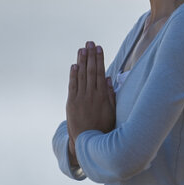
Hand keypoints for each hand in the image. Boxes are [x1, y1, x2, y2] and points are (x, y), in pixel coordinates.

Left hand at [66, 41, 115, 160]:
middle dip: (90, 56)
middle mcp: (91, 95)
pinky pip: (72, 86)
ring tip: (82, 49)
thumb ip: (110, 94)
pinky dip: (73, 75)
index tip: (99, 48)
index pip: (100, 72)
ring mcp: (80, 98)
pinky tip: (74, 65)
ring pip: (81, 76)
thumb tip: (107, 78)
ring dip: (82, 61)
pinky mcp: (71, 103)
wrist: (87, 141)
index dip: (99, 59)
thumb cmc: (103, 127)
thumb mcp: (112, 111)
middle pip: (90, 71)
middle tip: (90, 43)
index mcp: (102, 96)